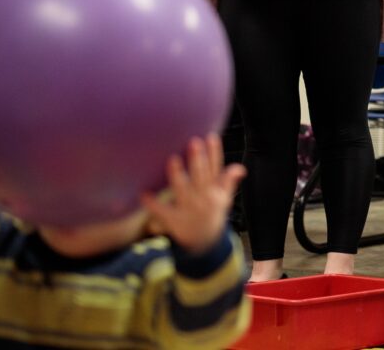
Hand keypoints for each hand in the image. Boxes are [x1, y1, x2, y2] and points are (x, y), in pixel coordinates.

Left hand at [140, 134, 245, 255]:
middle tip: (193, 142)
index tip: (210, 137)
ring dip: (178, 175)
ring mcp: (189, 211)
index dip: (214, 153)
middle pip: (200, 177)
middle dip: (198, 160)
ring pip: (183, 190)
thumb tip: (240, 167)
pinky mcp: (174, 221)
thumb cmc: (213, 216)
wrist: (204, 246)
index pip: (216, 169)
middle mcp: (203, 200)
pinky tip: (144, 193)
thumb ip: (229, 181)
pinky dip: (153, 204)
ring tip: (172, 158)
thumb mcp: (225, 200)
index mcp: (215, 193)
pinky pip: (163, 211)